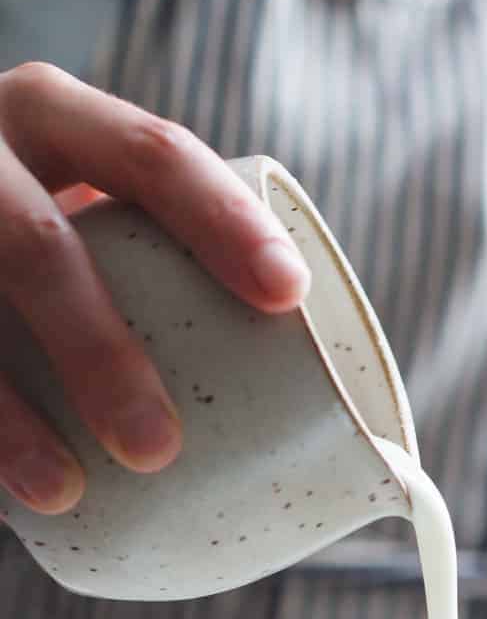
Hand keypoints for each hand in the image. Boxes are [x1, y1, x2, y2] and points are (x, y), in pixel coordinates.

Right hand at [0, 62, 308, 514]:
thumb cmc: (50, 245)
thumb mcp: (97, 221)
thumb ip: (171, 269)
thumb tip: (323, 406)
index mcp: (58, 120)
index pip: (153, 157)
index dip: (222, 222)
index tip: (285, 295)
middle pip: (40, 246)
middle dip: (99, 350)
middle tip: (156, 446)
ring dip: (10, 415)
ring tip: (66, 490)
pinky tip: (1, 498)